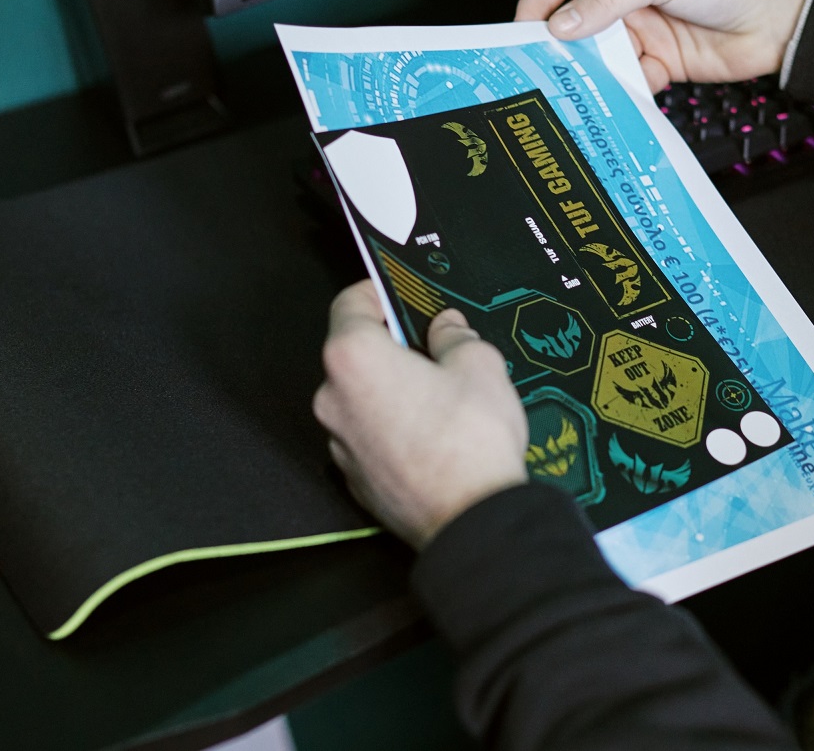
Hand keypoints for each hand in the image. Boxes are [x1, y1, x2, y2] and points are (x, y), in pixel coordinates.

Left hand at [313, 280, 528, 549]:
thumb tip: (446, 327)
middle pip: (355, 355)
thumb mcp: (479, 365)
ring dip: (392, 391)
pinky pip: (369, 437)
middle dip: (393, 348)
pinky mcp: (354, 478)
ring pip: (362, 399)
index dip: (378, 293)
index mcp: (354, 359)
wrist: (472, 520)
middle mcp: (333, 398)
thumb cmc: (471, 438)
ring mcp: (339, 443)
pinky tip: (433, 437)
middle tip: (437, 350)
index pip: (349, 304)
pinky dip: (393, 429)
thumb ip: (455, 336)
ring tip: (442, 400)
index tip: (402, 294)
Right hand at [516, 0, 813, 90]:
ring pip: (599, 51)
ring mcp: (645, 26)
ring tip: (576, 87)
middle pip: (577, 16)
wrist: (785, 17)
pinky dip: (622, 87)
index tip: (522, 29)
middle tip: (538, 65)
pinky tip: (622, 94)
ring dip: (590, 68)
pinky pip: (628, 76)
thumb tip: (561, 24)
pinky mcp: (662, 60)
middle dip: (560, 41)